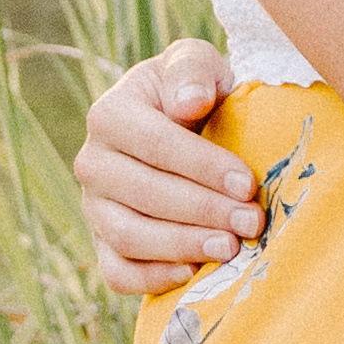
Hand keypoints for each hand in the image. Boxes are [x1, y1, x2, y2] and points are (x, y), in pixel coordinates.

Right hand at [76, 39, 253, 293]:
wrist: (182, 124)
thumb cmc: (195, 92)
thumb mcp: (197, 64)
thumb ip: (193, 72)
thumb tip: (189, 102)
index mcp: (109, 114)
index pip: (155, 145)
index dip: (203, 167)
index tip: (247, 184)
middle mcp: (92, 162)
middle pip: (143, 195)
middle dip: (202, 211)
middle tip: (250, 222)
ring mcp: (94, 207)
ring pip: (128, 236)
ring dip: (182, 245)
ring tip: (230, 248)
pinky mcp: (103, 243)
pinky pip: (118, 272)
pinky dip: (153, 278)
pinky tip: (194, 272)